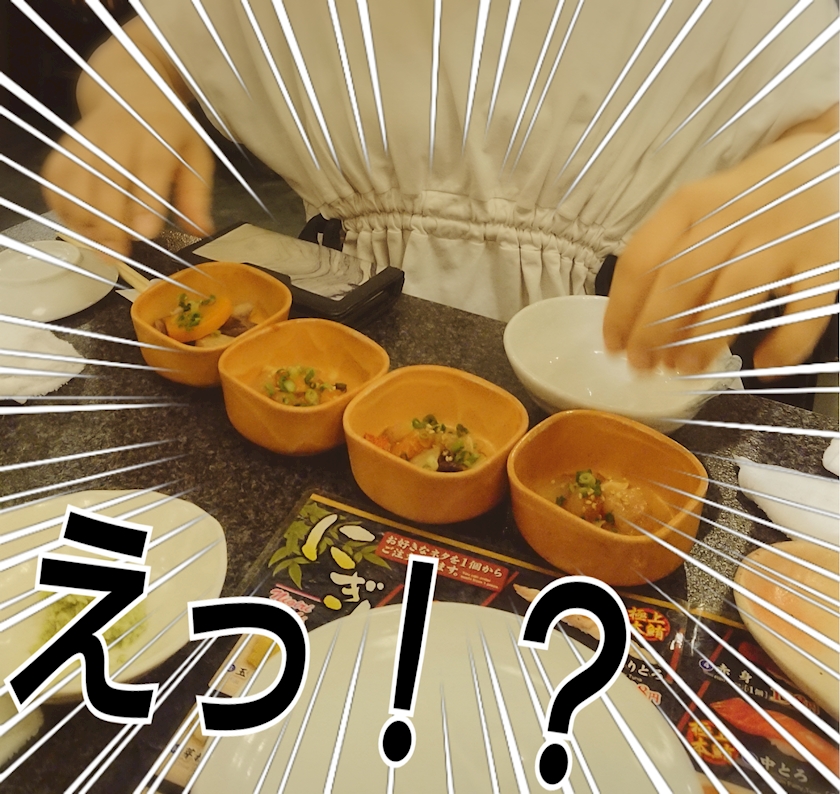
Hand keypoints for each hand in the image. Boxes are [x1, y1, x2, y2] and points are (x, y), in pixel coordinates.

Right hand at [39, 17, 212, 256]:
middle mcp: (117, 138)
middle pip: (107, 182)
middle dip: (110, 223)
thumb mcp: (194, 156)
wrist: (129, 89)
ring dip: (84, 221)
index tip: (145, 233)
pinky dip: (62, 208)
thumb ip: (196, 196)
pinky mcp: (65, 148)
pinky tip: (81, 226)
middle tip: (118, 254)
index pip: (150, 170)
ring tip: (101, 246)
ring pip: (75, 184)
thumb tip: (202, 232)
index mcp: (156, 138)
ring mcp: (86, 142)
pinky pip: (54, 180)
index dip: (145, 203)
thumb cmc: (168, 131)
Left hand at [603, 130, 838, 374]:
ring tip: (684, 369)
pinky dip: (786, 342)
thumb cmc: (755, 195)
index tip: (613, 344)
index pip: (643, 258)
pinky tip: (765, 365)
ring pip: (734, 292)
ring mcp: (784, 235)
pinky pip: (806, 308)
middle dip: (654, 329)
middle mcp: (735, 215)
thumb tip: (639, 319)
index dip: (622, 307)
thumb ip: (675, 250)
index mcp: (694, 201)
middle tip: (642, 365)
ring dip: (703, 338)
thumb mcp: (707, 205)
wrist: (834, 156)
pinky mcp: (829, 257)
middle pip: (681, 278)